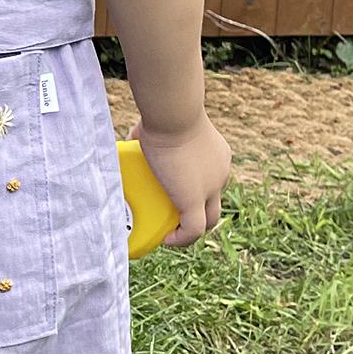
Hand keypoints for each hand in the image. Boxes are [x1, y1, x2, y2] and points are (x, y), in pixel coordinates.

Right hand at [133, 114, 230, 246]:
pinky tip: (167, 240)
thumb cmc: (165, 113)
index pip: (214, 183)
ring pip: (208, 220)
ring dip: (190, 230)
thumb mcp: (161, 124)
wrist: (173, 116)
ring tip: (169, 233)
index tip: (176, 198)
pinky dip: (182, 239)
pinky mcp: (195, 200)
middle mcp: (221, 173)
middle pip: (214, 204)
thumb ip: (150, 132)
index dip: (198, 194)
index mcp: (218, 156)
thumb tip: (131, 137)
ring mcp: (211, 188)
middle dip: (197, 215)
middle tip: (173, 219)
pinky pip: (193, 230)